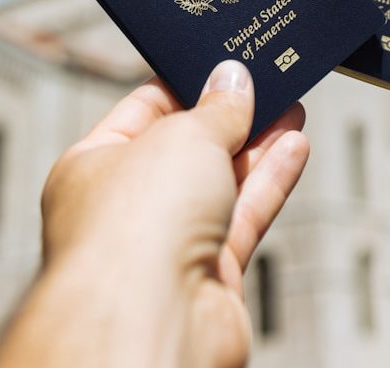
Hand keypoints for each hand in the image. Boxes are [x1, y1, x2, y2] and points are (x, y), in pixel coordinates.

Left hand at [0, 60, 308, 367]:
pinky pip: (245, 214)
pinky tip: (295, 146)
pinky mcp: (210, 273)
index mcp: (94, 165)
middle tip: (266, 83)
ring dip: (259, 144)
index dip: (185, 84)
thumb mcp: (183, 136)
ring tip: (291, 106)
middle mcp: (128, 206)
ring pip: (222, 180)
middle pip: (188, 147)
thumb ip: (217, 108)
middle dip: (230, 115)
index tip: (222, 66)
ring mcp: (169, 242)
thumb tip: (233, 80)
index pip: (144, 110)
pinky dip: (271, 180)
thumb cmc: (133, 231)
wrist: (151, 323)